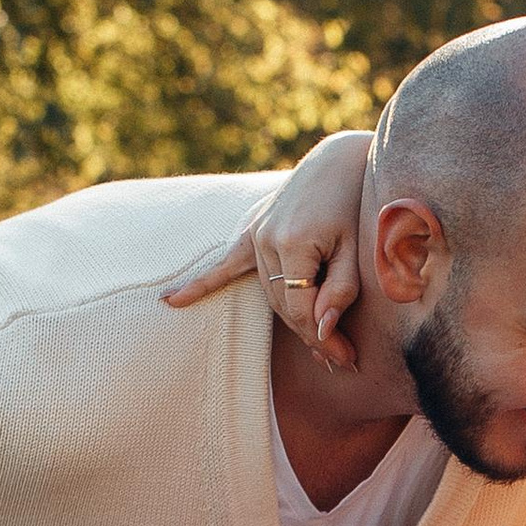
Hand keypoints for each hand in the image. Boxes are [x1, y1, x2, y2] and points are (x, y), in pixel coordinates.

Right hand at [161, 129, 374, 357]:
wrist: (336, 164)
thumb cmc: (352, 207)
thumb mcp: (355, 251)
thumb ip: (340, 291)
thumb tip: (321, 330)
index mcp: (292, 242)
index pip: (299, 308)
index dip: (322, 337)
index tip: (345, 358)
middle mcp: (264, 239)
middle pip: (282, 306)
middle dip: (312, 336)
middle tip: (341, 360)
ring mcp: (254, 234)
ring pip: (268, 294)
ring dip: (292, 321)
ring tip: (322, 350)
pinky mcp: (250, 230)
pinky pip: (224, 264)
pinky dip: (199, 284)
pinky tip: (170, 301)